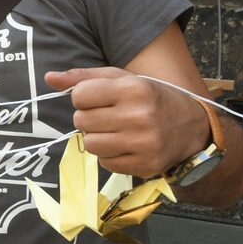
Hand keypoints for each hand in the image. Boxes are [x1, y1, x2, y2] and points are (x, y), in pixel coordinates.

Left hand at [46, 67, 209, 177]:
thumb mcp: (122, 79)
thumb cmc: (150, 98)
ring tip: (117, 130)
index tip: (100, 98)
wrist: (193, 127)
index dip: (84, 97)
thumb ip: (84, 77)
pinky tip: (127, 145)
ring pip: (90, 144)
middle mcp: (139, 116)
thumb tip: (49, 78)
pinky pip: (105, 163)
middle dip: (89, 118)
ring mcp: (144, 144)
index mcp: (133, 89)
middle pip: (81, 121)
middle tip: (110, 115)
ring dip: (97, 138)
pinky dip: (110, 155)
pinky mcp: (145, 165)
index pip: (80, 96)